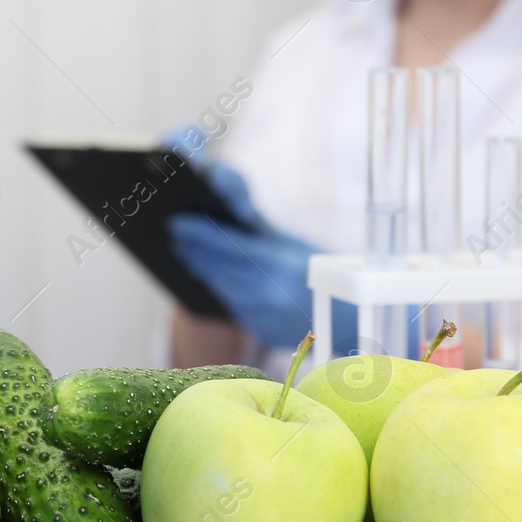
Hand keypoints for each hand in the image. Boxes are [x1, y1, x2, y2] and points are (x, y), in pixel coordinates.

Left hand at [169, 162, 354, 350]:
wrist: (347, 317)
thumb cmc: (318, 268)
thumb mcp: (290, 240)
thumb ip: (252, 222)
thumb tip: (217, 188)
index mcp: (280, 263)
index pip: (228, 245)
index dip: (199, 233)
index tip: (177, 222)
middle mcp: (269, 293)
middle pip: (218, 269)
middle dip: (193, 251)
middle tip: (174, 235)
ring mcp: (264, 317)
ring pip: (222, 288)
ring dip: (202, 270)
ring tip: (186, 252)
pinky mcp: (260, 332)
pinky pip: (232, 307)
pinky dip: (220, 289)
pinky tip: (208, 275)